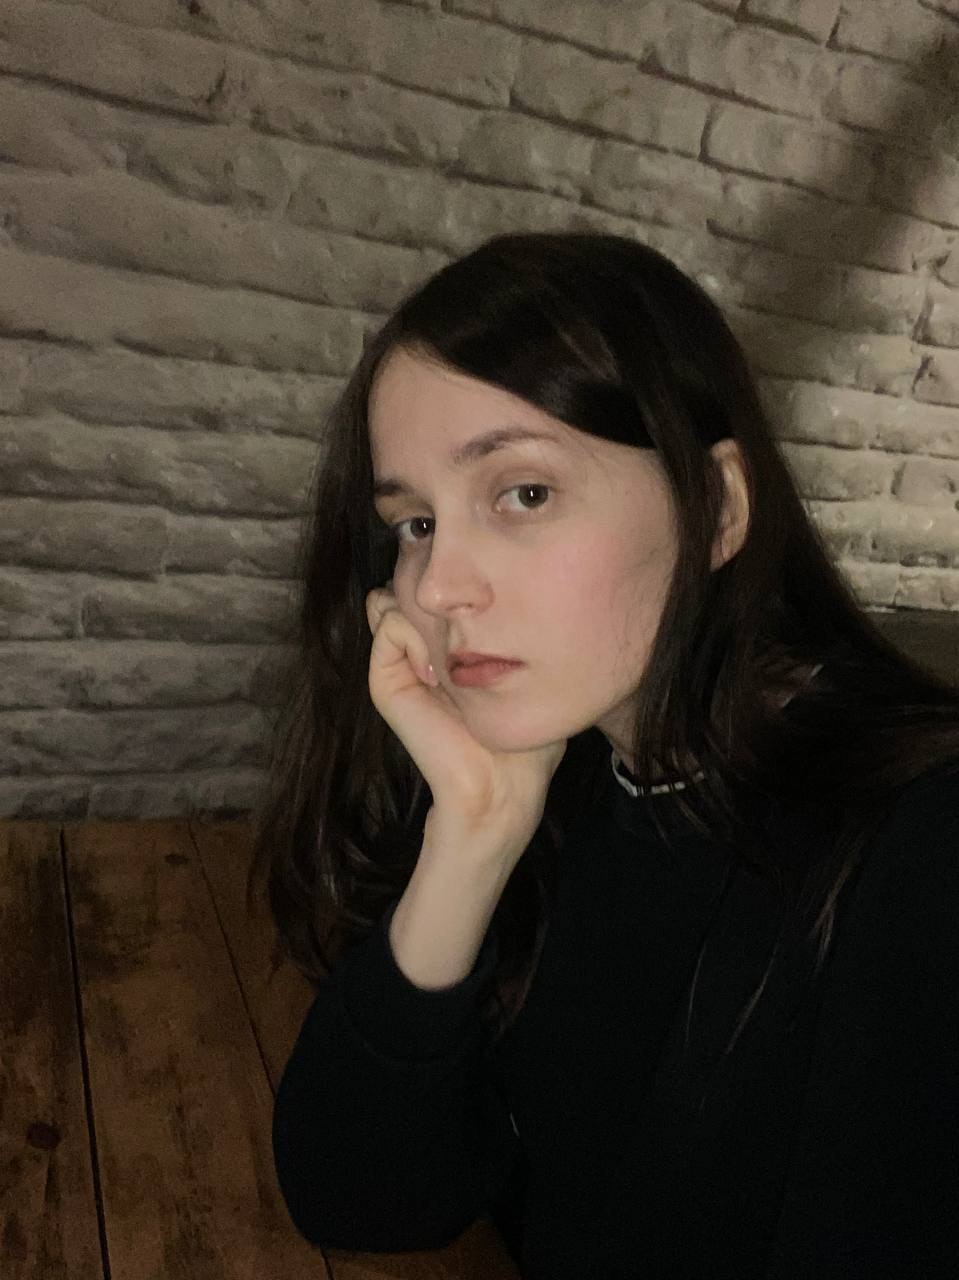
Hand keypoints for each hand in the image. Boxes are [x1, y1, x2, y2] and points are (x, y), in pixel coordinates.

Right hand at [365, 583, 566, 848]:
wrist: (502, 783)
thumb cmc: (525, 731)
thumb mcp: (529, 668)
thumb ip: (516, 625)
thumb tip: (513, 577)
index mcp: (448, 641)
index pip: (433, 582)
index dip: (454, 578)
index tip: (486, 596)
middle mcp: (420, 643)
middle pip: (407, 579)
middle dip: (436, 585)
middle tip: (468, 621)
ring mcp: (399, 659)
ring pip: (394, 593)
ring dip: (427, 609)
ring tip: (454, 649)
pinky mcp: (385, 678)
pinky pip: (388, 621)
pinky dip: (414, 632)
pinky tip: (439, 669)